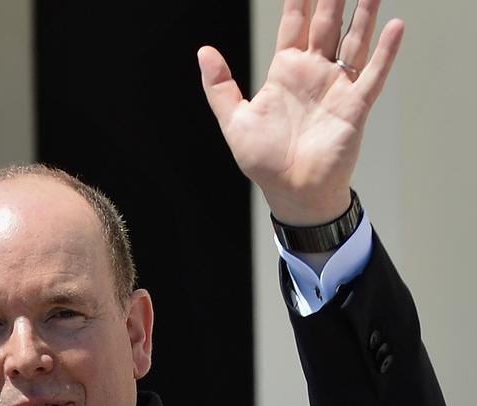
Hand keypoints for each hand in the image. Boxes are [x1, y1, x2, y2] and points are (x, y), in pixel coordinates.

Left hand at [198, 0, 402, 224]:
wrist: (292, 192)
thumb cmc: (264, 161)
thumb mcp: (235, 120)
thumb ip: (220, 86)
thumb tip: (204, 51)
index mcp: (285, 72)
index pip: (294, 25)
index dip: (299, 0)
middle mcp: (314, 73)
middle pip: (326, 24)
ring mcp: (336, 87)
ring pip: (353, 41)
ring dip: (363, 14)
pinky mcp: (355, 106)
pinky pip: (372, 74)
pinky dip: (384, 51)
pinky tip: (393, 26)